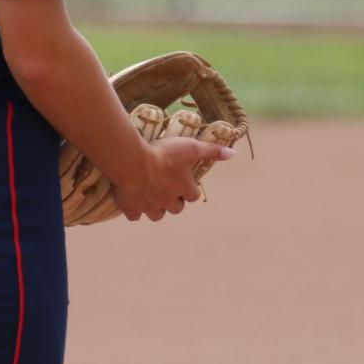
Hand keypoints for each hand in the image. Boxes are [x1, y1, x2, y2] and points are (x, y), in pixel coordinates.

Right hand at [112, 137, 236, 221]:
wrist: (132, 162)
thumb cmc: (162, 154)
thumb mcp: (190, 147)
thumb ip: (211, 151)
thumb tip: (233, 154)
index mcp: (183, 188)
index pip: (193, 196)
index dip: (189, 189)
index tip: (184, 182)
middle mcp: (168, 201)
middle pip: (176, 208)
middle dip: (174, 201)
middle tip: (166, 188)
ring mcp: (150, 207)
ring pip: (157, 215)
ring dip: (155, 208)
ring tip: (149, 195)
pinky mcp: (132, 208)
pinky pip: (135, 215)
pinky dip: (134, 210)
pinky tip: (131, 200)